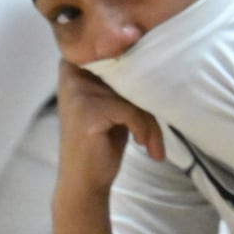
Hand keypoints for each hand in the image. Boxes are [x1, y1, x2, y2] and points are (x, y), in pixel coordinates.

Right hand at [55, 61, 164, 196]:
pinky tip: (142, 144)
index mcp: (75, 65)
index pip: (119, 52)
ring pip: (134, 93)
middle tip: (155, 129)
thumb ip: (125, 79)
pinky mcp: (88, 112)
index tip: (156, 85)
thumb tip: (161, 58)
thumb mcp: (114, 102)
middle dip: (149, 100)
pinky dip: (144, 129)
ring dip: (150, 122)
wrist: (84, 181)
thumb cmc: (103, 139)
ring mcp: (78, 92)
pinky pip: (131, 111)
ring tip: (151, 142)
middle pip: (130, 72)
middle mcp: (72, 73)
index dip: (141, 66)